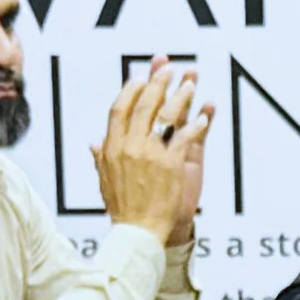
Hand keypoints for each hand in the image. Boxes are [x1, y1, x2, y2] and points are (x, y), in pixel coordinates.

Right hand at [93, 60, 212, 246]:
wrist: (138, 232)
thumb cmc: (123, 210)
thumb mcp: (105, 182)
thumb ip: (101, 159)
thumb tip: (94, 143)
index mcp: (112, 148)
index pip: (119, 109)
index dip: (131, 91)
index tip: (140, 78)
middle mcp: (130, 147)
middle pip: (144, 105)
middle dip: (157, 82)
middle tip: (168, 67)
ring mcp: (151, 154)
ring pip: (167, 115)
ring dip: (180, 95)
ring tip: (190, 81)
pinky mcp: (171, 164)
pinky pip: (186, 136)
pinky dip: (197, 123)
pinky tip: (205, 114)